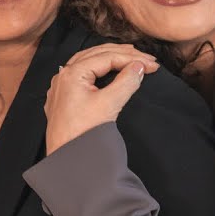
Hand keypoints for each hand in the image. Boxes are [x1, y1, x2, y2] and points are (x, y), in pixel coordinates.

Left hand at [44, 44, 158, 153]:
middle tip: (146, 59)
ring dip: (110, 59)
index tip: (152, 65)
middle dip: (123, 55)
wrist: (66, 160)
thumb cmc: (82, 134)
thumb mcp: (109, 105)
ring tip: (130, 59)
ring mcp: (61, 87)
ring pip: (88, 63)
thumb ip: (126, 82)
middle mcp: (63, 76)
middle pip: (97, 55)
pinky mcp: (63, 99)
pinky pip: (82, 75)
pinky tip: (106, 72)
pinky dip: (98, 70)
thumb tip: (139, 67)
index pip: (107, 57)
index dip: (133, 59)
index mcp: (72, 73)